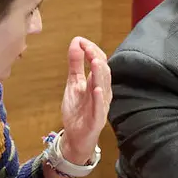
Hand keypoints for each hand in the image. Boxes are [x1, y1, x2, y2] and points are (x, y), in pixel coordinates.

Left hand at [58, 37, 110, 165]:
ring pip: (103, 87)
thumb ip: (76, 64)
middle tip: (88, 48)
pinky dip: (99, 98)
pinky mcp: (97, 119)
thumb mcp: (73, 83)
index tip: (81, 41)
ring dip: (99, 74)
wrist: (76, 136)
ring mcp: (101, 106)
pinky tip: (97, 90)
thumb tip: (76, 42)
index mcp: (97, 82)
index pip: (99, 62)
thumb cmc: (77, 110)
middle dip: (96, 58)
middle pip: (103, 72)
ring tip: (95, 62)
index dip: (92, 50)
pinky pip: (99, 108)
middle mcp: (102, 92)